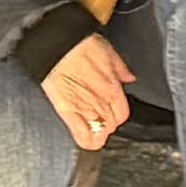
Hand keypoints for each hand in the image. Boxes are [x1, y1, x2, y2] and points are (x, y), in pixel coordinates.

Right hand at [39, 33, 133, 152]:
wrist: (56, 45)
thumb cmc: (79, 44)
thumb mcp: (108, 51)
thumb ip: (121, 69)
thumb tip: (129, 78)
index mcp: (113, 88)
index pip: (123, 113)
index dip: (117, 113)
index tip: (111, 109)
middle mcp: (102, 102)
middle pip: (112, 124)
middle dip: (108, 121)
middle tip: (100, 115)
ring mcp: (85, 109)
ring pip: (100, 133)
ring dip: (99, 132)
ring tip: (93, 128)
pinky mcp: (68, 112)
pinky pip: (82, 136)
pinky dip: (87, 141)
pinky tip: (88, 139)